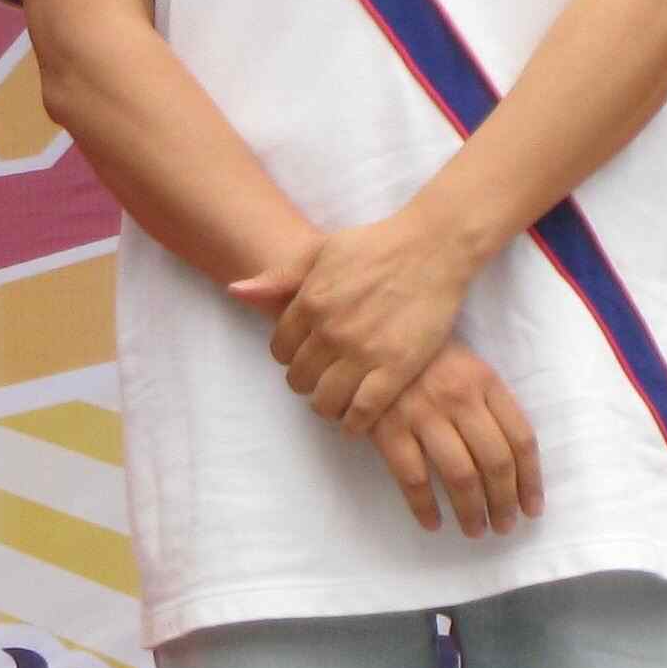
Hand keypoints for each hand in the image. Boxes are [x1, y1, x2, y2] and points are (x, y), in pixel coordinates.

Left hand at [230, 210, 474, 434]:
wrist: (430, 248)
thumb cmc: (374, 245)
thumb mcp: (319, 250)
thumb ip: (278, 276)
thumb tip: (236, 291)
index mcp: (309, 301)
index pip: (280, 349)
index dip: (290, 356)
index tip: (304, 356)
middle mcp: (331, 330)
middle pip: (300, 379)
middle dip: (306, 382)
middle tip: (321, 380)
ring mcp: (364, 351)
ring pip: (327, 401)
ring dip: (328, 406)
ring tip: (337, 401)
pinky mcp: (397, 368)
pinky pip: (364, 411)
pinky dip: (356, 422)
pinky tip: (357, 419)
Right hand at [363, 341, 540, 537]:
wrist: (367, 341)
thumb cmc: (425, 358)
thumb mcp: (466, 366)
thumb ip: (491, 404)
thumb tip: (516, 464)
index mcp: (484, 380)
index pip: (521, 438)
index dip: (531, 480)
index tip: (531, 509)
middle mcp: (458, 397)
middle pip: (495, 462)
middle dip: (504, 503)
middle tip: (504, 526)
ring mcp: (422, 413)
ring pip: (460, 476)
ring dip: (472, 512)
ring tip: (475, 530)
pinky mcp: (388, 428)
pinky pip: (413, 479)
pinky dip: (425, 508)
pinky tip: (433, 523)